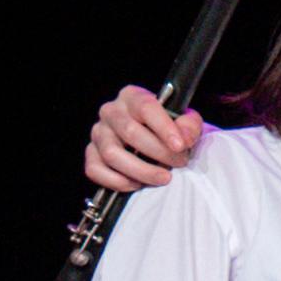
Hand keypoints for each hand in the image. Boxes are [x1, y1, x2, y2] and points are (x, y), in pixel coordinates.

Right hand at [88, 86, 204, 194]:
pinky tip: (138, 184)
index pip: (146, 107)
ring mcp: (98, 133)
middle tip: (179, 163)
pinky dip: (118, 181)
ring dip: (141, 171)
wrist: (158, 142)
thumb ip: (189, 126)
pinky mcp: (91, 154)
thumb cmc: (171, 129)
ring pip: (112, 154)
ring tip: (163, 177)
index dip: (164, 127)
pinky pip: (96, 170)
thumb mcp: (186, 122)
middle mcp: (111, 112)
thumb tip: (184, 139)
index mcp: (133, 97)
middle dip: (159, 152)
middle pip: (130, 132)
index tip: (180, 146)